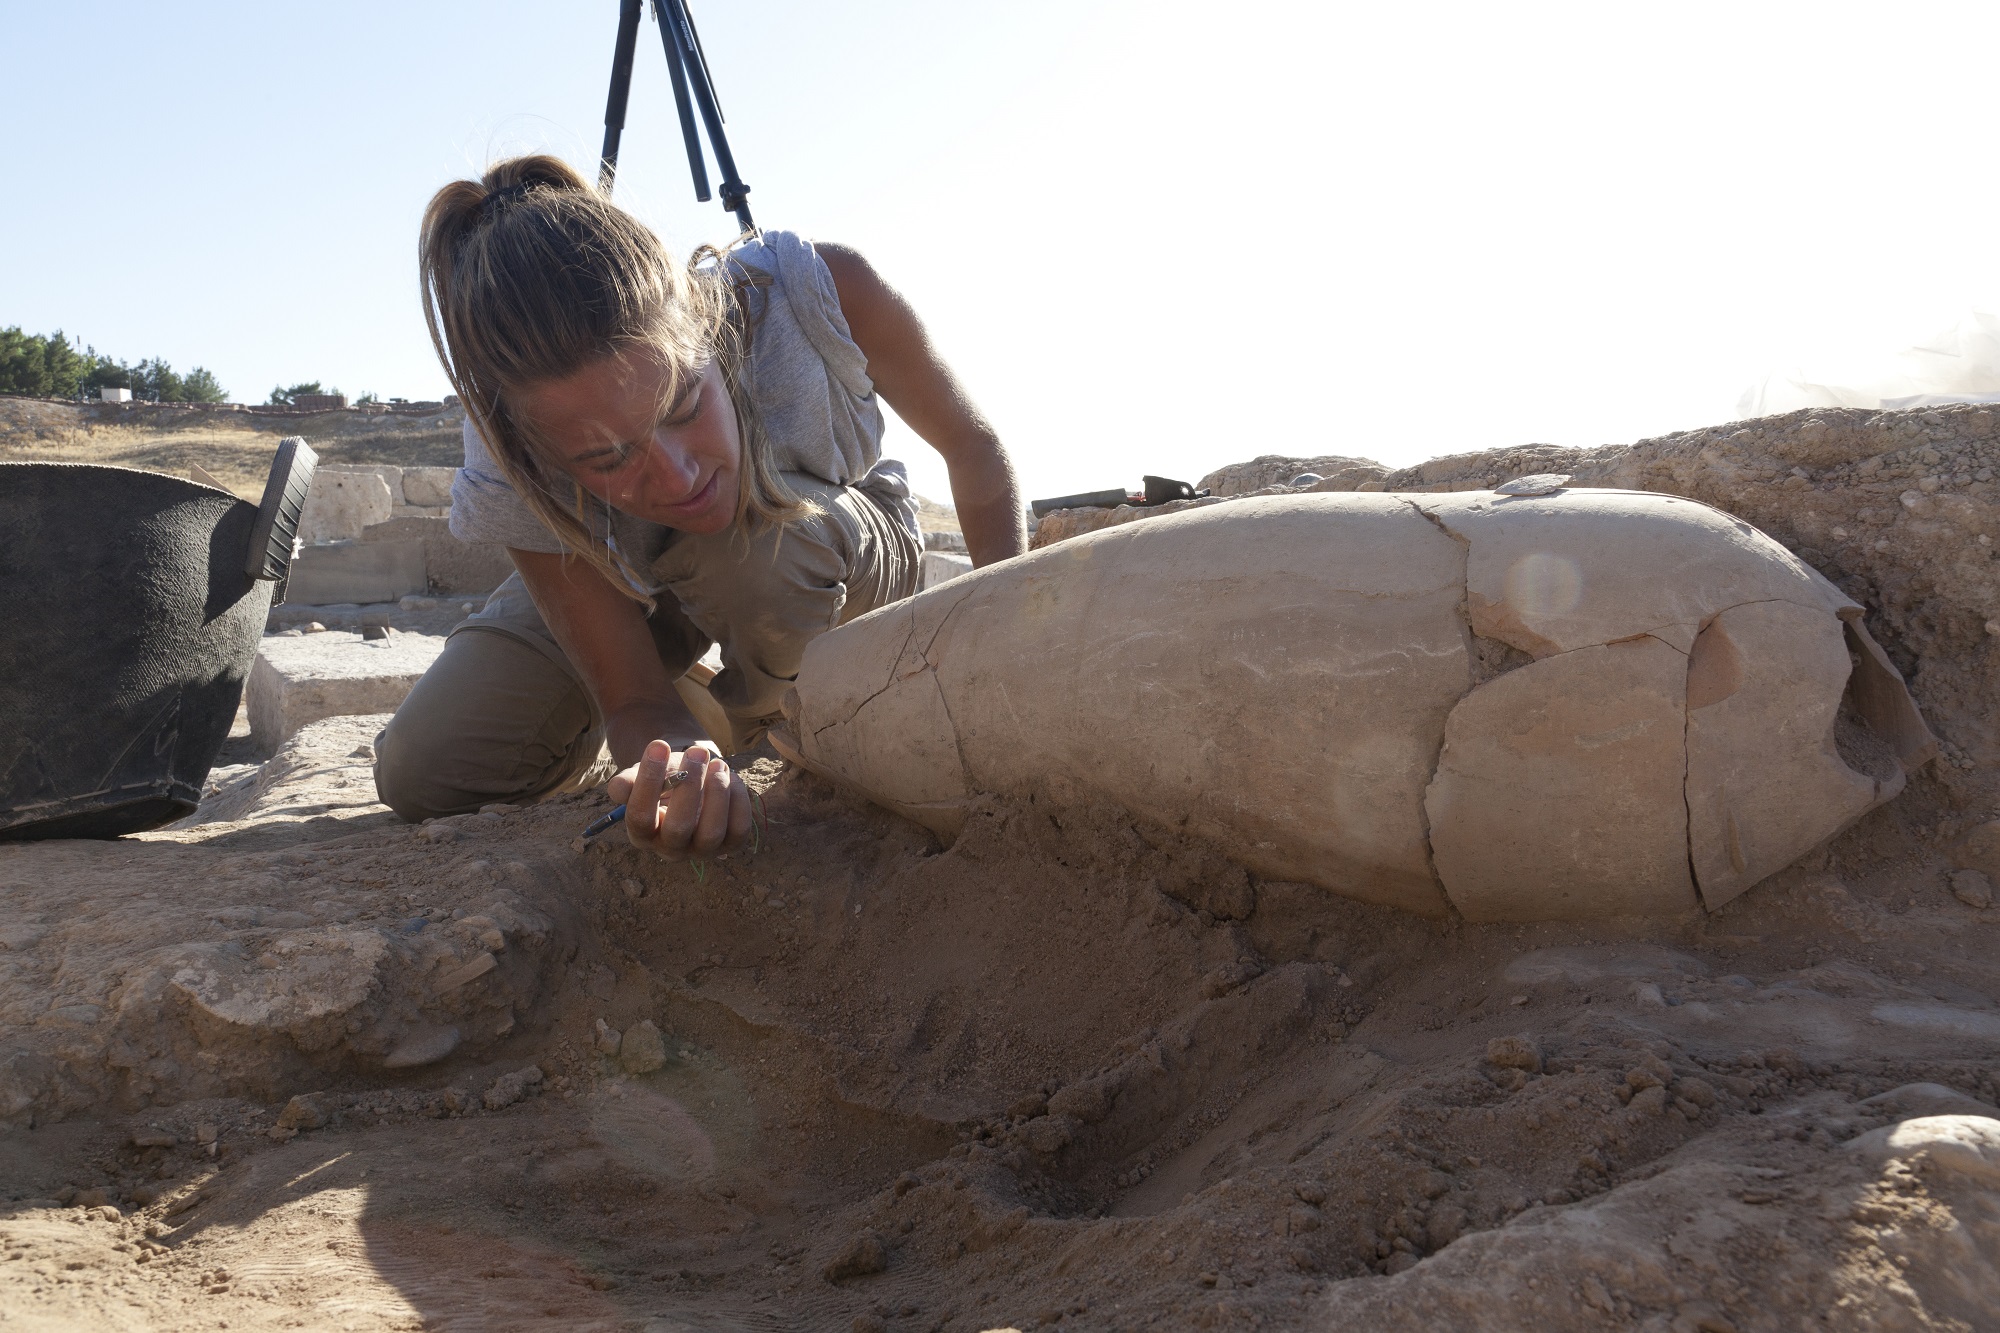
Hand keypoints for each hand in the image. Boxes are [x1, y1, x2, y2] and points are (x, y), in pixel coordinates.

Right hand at [607, 739, 751, 858]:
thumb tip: (618, 789)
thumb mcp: (644, 775)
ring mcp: (702, 850)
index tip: (659, 745)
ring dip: (717, 793)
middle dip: (689, 787)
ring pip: (712, 833)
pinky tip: (730, 777)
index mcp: (642, 834)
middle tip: (696, 752)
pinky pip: (739, 829)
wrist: (694, 780)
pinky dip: (738, 800)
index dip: (648, 782)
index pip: (640, 818)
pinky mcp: (730, 844)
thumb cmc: (665, 778)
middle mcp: (671, 849)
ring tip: (718, 764)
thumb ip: (629, 781)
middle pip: (678, 828)